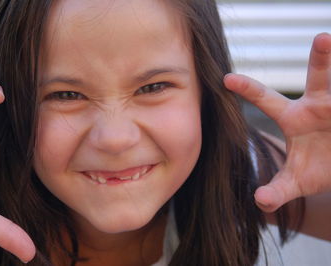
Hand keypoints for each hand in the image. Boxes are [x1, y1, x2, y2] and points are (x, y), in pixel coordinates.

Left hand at [224, 33, 330, 212]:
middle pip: (320, 79)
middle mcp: (319, 106)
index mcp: (294, 118)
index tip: (226, 78)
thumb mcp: (295, 182)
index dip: (247, 89)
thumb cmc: (316, 169)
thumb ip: (276, 191)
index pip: (266, 99)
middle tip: (323, 38)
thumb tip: (259, 202)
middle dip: (322, 59)